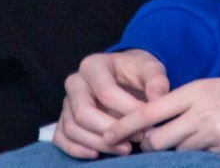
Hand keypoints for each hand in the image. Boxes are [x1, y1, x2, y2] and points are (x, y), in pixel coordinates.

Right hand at [52, 50, 169, 158]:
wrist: (126, 74)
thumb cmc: (138, 71)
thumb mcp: (152, 69)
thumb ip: (157, 82)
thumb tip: (158, 100)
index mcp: (93, 65)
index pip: (106, 92)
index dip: (127, 110)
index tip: (148, 122)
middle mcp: (74, 82)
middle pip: (84, 113)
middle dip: (111, 130)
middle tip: (137, 138)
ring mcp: (66, 102)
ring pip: (72, 128)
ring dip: (98, 143)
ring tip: (125, 149)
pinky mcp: (64, 119)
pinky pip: (61, 138)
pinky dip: (76, 149)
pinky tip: (97, 155)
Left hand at [103, 74, 219, 155]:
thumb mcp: (214, 88)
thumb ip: (186, 103)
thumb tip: (154, 123)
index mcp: (197, 91)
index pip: (149, 111)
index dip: (124, 125)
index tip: (106, 135)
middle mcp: (202, 112)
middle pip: (158, 139)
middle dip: (151, 146)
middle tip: (153, 145)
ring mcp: (216, 134)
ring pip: (178, 152)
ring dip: (179, 152)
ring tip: (194, 141)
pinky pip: (202, 160)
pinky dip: (202, 157)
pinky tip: (215, 147)